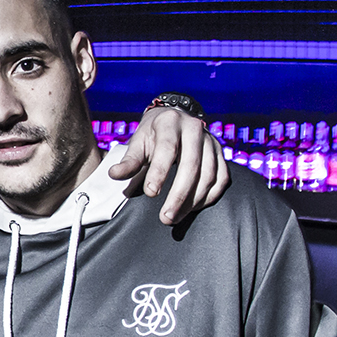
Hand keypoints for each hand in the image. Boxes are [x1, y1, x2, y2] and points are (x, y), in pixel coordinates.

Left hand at [106, 106, 228, 224]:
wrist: (174, 119)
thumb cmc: (153, 135)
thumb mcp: (138, 143)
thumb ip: (129, 161)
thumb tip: (115, 175)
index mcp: (169, 123)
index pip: (167, 149)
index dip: (159, 172)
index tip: (151, 193)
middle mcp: (194, 129)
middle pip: (191, 165)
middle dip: (179, 195)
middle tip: (166, 218)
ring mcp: (211, 141)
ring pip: (209, 175)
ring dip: (194, 200)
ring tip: (176, 216)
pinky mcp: (221, 153)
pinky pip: (222, 178)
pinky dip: (209, 196)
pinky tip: (194, 207)